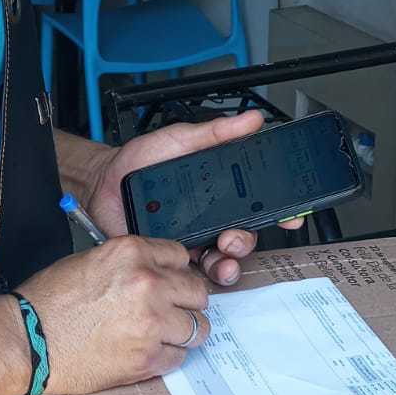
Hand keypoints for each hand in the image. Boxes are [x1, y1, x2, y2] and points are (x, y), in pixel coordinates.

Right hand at [18, 235, 209, 393]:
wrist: (27, 339)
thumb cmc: (49, 301)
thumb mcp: (90, 260)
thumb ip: (130, 263)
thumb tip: (159, 273)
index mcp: (132, 253)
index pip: (181, 257)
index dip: (176, 273)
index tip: (170, 285)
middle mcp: (147, 283)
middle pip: (197, 292)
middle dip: (186, 303)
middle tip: (170, 312)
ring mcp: (151, 322)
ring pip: (197, 328)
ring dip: (182, 332)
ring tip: (161, 335)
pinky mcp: (147, 358)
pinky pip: (179, 357)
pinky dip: (167, 357)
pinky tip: (146, 352)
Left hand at [83, 110, 303, 286]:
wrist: (103, 181)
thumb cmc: (140, 161)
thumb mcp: (181, 140)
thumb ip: (216, 133)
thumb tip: (252, 120)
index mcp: (219, 193)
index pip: (256, 206)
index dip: (278, 213)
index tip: (291, 217)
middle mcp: (210, 219)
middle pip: (243, 238)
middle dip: (246, 242)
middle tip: (235, 237)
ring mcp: (191, 240)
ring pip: (221, 259)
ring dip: (228, 263)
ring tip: (221, 257)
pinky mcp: (171, 256)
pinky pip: (192, 272)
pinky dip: (199, 274)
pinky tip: (194, 266)